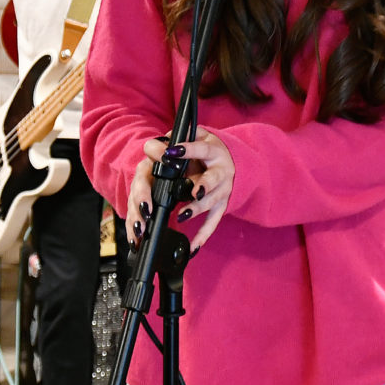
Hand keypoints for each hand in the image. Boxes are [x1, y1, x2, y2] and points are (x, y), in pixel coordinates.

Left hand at [124, 130, 236, 249]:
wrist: (228, 159)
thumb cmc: (205, 148)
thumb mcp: (194, 137)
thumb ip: (174, 139)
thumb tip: (156, 147)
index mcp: (213, 151)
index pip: (201, 149)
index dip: (189, 150)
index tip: (172, 152)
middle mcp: (221, 171)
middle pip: (213, 179)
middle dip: (204, 186)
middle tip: (194, 192)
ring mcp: (222, 191)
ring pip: (212, 202)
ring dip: (198, 209)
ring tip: (183, 215)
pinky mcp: (220, 206)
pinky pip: (212, 223)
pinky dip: (202, 236)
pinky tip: (192, 247)